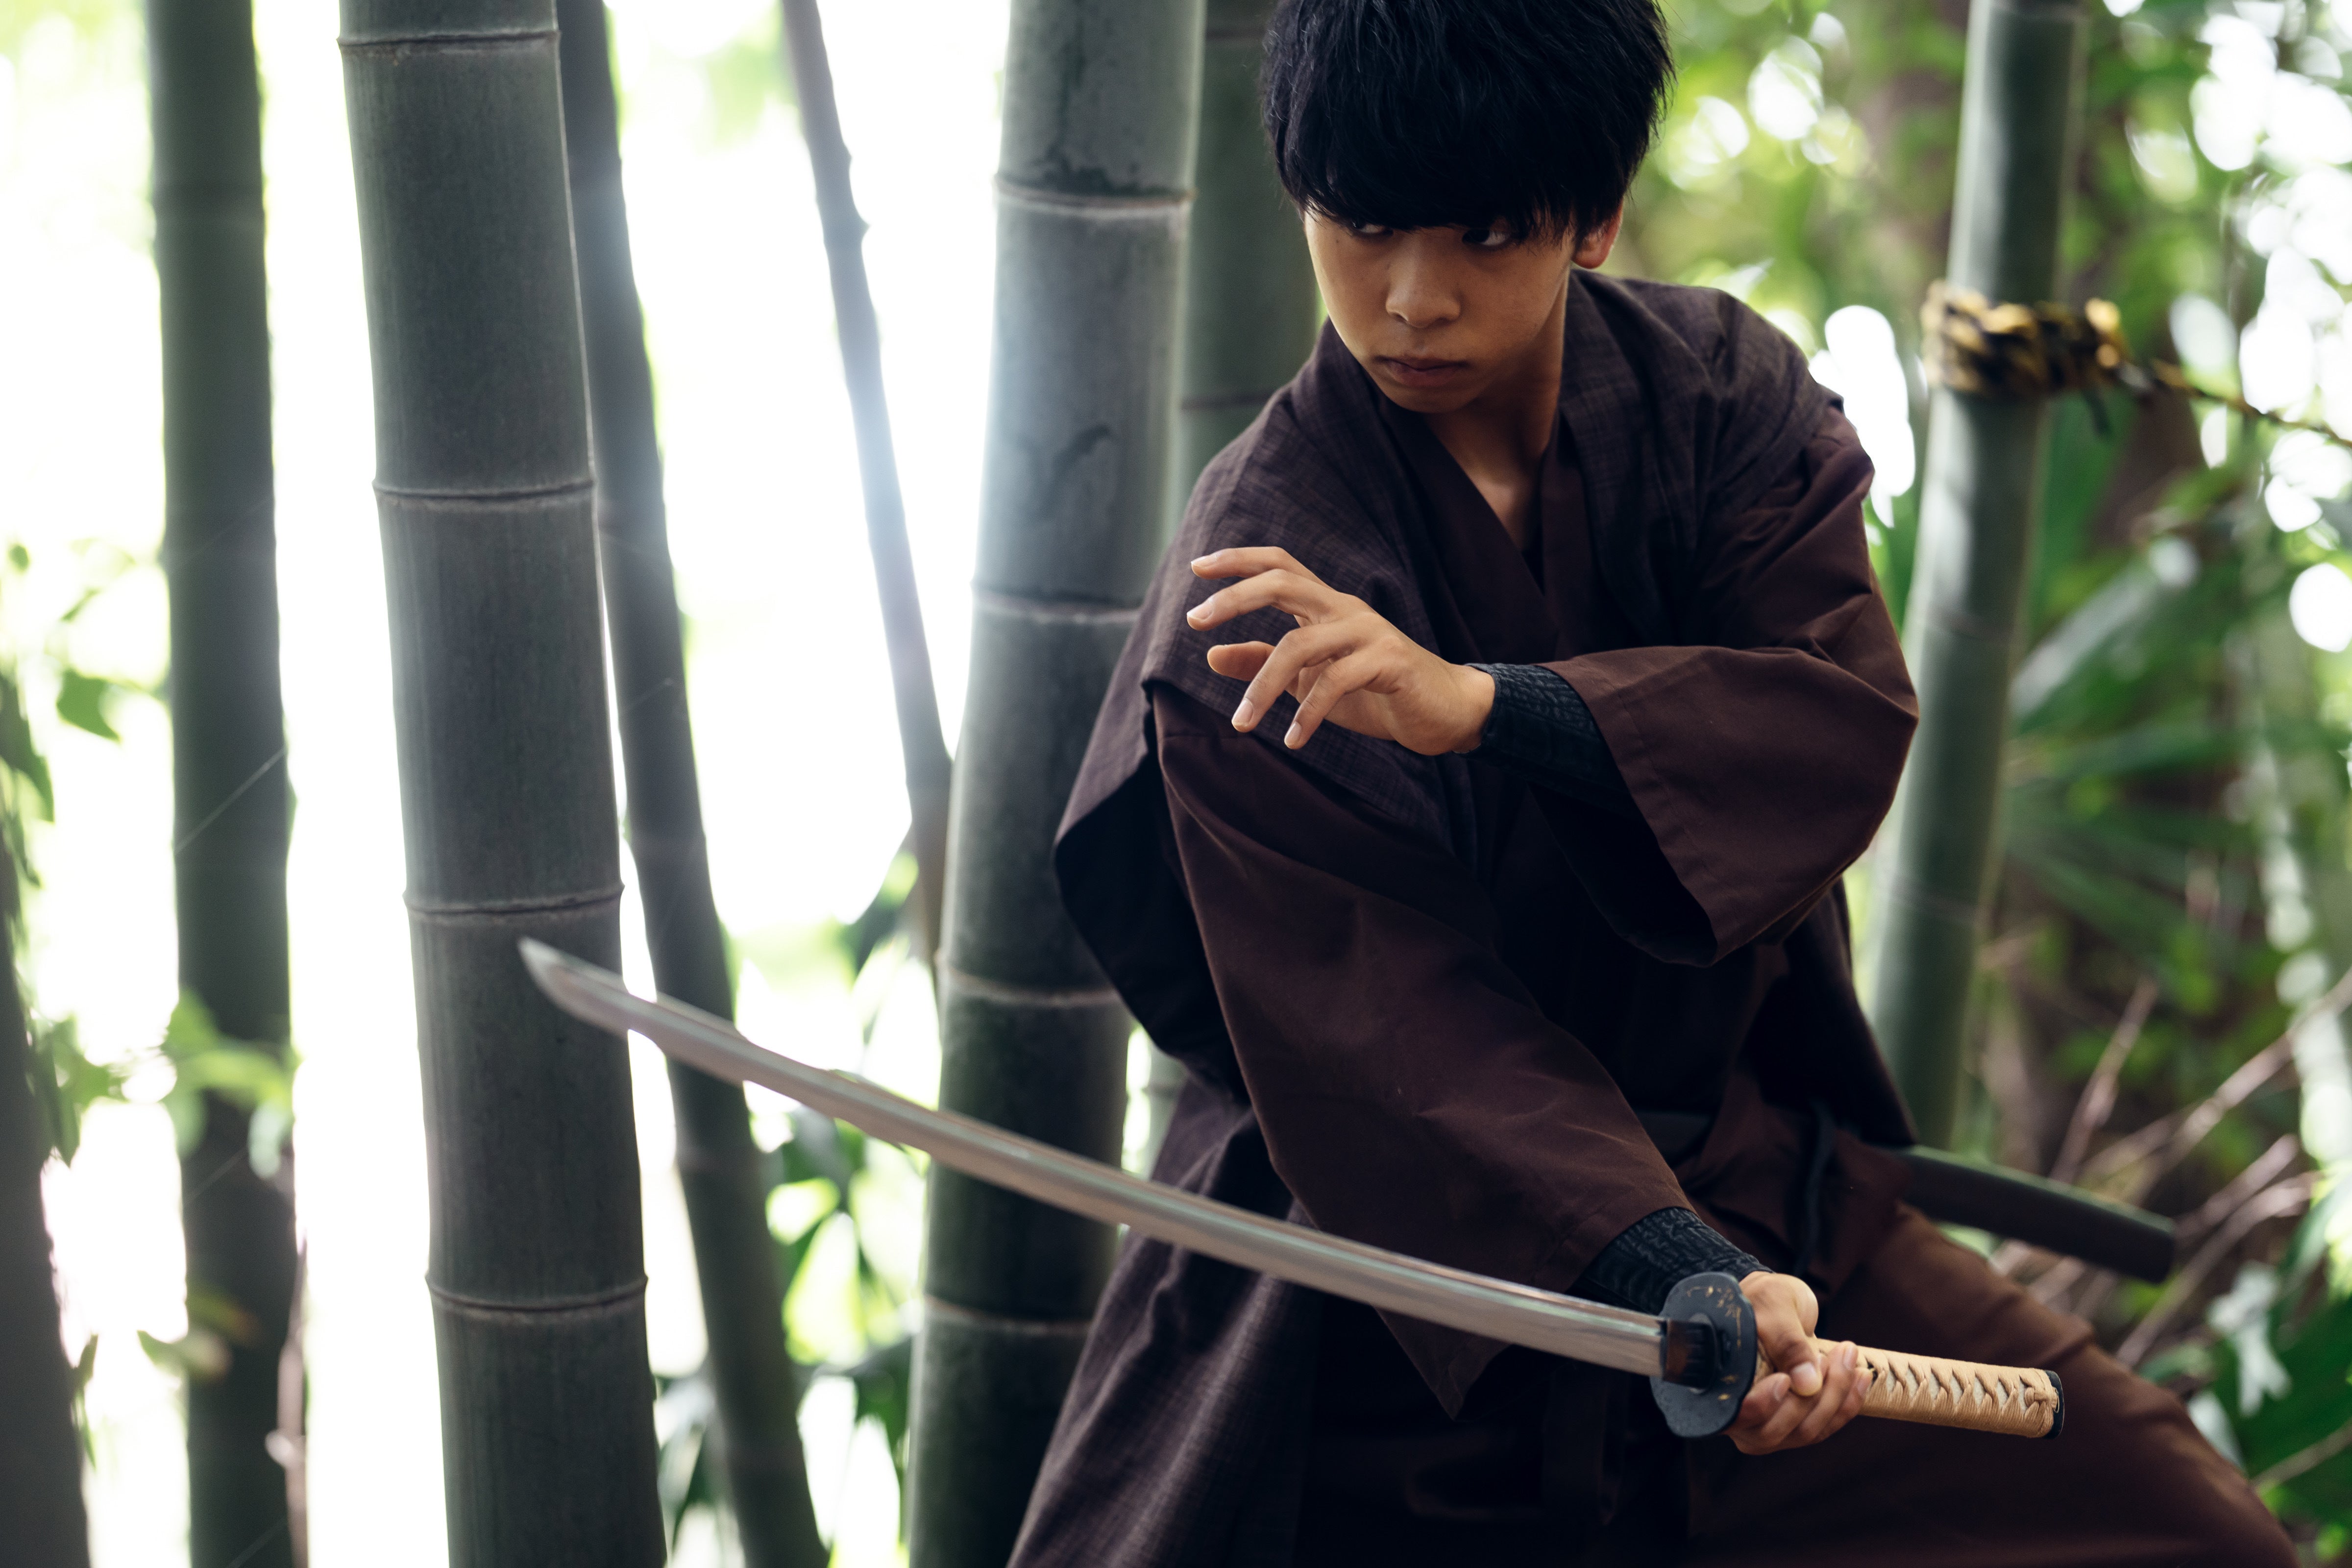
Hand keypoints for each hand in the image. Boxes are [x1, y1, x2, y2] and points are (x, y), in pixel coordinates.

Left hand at [1186, 547, 1493, 754]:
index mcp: (1328, 607)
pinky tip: (1292, 740)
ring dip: (1262, 686)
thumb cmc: (1377, 693)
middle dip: (1235, 597)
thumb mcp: (1310, 678)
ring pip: (1300, 643)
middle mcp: (1346, 609)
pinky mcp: (1390, 661)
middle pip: (1283, 583)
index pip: (1280, 565)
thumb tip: (1212, 655)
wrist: (1446, 713)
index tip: (1197, 567)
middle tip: (1195, 620)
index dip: (1239, 560)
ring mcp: (1370, 632)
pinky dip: (1308, 714)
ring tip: (1241, 724)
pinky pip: (1336, 681)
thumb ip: (1265, 662)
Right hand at [1725, 1272, 1869, 1455]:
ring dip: (1834, 1399)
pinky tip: (1861, 1377)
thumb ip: (1786, 1342)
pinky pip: (1824, 1427)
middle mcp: (1740, 1416)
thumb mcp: (1772, 1306)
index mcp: (1719, 1386)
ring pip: (1805, 1432)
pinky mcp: (1797, 1421)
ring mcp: (1769, 1423)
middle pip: (1774, 1430)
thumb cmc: (1762, 1299)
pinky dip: (1847, 1405)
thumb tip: (1807, 1384)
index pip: (1736, 1416)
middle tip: (1827, 1356)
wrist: (1775, 1304)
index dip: (1761, 1405)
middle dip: (1810, 1399)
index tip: (1785, 1379)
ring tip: (1848, 1357)